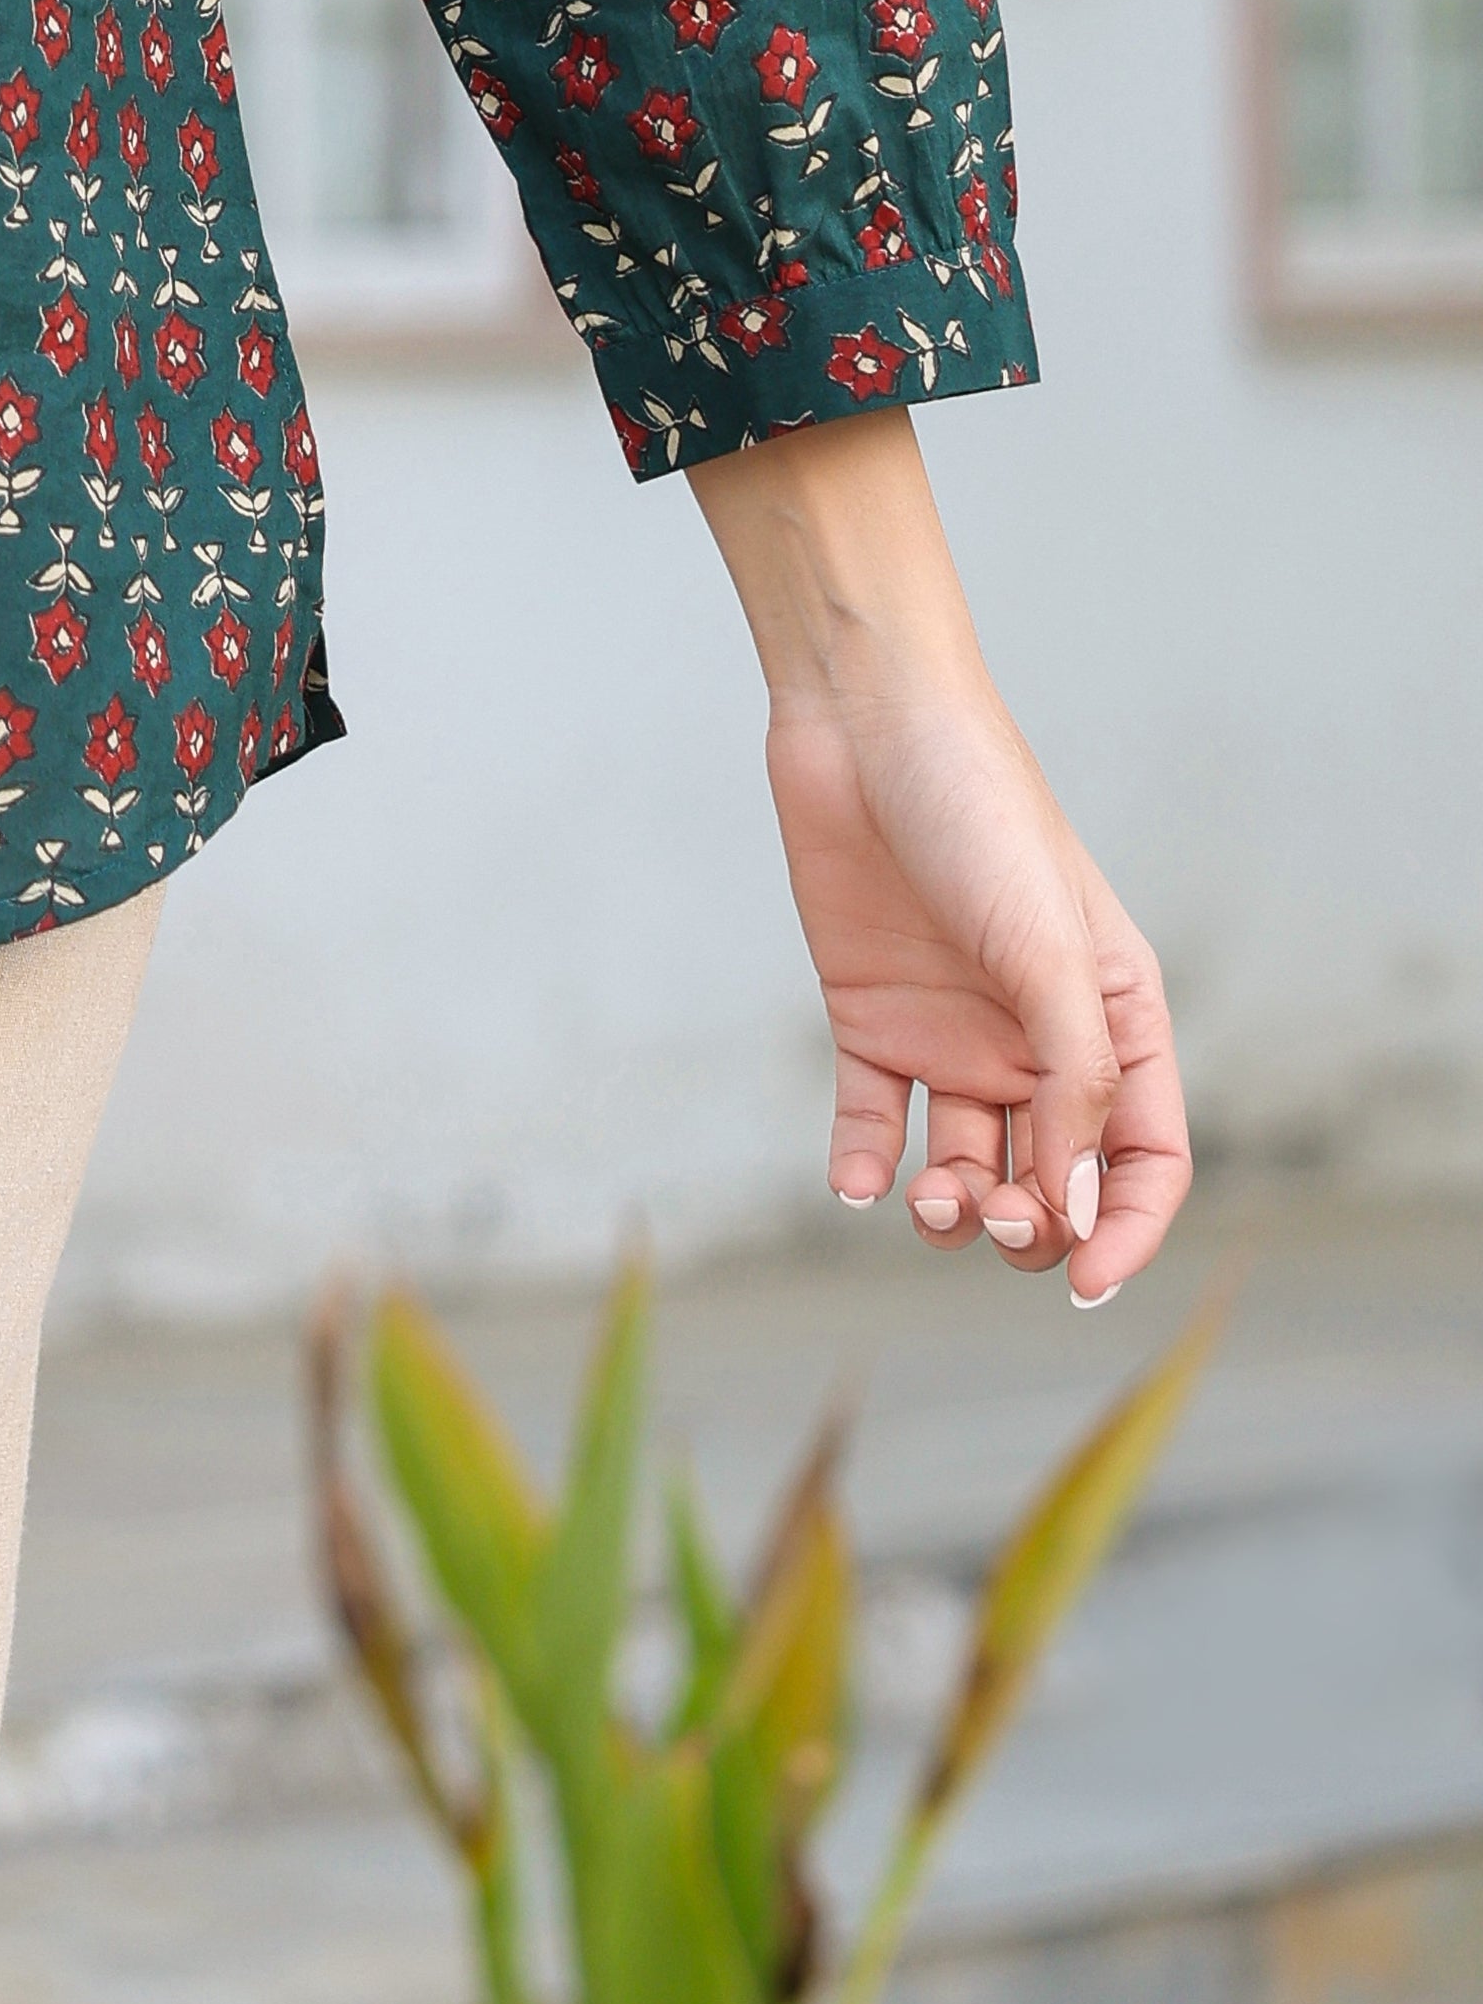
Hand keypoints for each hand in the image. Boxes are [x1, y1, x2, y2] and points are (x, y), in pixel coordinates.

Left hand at [692, 408, 1188, 1307]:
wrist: (861, 721)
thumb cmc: (980, 812)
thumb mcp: (1047, 949)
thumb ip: (1073, 1082)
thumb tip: (1078, 1213)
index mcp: (1113, 1017)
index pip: (1145, 1160)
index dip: (1125, 1230)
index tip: (1082, 1281)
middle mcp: (1036, 1037)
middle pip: (1053, 1181)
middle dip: (1033, 1227)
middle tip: (995, 1217)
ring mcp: (952, 1030)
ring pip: (967, 1167)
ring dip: (955, 1210)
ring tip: (931, 1202)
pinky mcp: (870, 1017)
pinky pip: (873, 1123)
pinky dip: (864, 1166)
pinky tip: (858, 1184)